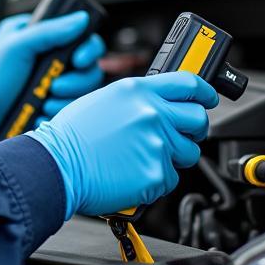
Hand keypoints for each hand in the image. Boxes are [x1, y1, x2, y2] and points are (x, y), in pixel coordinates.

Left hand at [0, 11, 105, 154]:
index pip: (83, 38)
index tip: (78, 60)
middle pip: (90, 67)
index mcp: (43, 38)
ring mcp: (56, 85)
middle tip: (54, 86)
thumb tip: (81, 19)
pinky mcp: (56, 107)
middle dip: (75, 80)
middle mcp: (53, 60)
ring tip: (43, 103)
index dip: (88, 49)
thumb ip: (48, 31)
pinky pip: (73, 111)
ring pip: (84, 91)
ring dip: (65, 99)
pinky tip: (40, 114)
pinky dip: (58, 114)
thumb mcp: (15, 47)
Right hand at [27, 71, 217, 218]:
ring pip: (188, 152)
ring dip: (173, 157)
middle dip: (194, 129)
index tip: (208, 98)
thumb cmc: (70, 136)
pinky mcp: (156, 173)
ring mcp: (157, 143)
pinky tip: (133, 174)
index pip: (188, 83)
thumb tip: (158, 106)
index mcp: (138, 91)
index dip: (204, 92)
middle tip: (181, 135)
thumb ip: (136, 100)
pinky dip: (156, 180)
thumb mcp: (104, 101)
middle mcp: (152, 113)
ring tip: (143, 158)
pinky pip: (171, 178)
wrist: (55, 165)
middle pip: (198, 118)